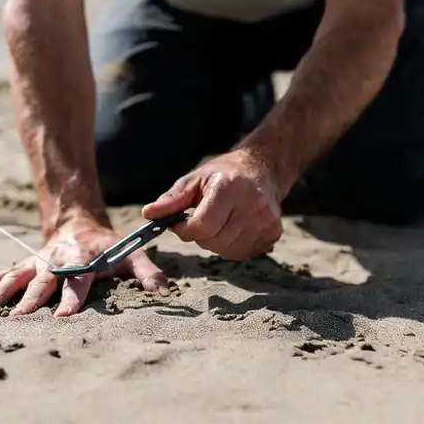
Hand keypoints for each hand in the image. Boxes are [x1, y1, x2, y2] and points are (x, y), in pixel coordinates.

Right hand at [0, 215, 169, 316]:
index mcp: (82, 259)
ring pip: (13, 277)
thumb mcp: (132, 255)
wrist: (79, 223)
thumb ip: (148, 273)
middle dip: (29, 302)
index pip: (77, 280)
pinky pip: (0, 276)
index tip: (62, 317)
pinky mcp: (22, 266)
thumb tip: (165, 292)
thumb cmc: (108, 248)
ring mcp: (34, 263)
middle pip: (41, 282)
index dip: (71, 298)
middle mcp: (54, 260)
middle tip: (19, 322)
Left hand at [142, 149, 283, 260]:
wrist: (261, 169)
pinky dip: (232, 246)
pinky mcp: (274, 232)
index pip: (202, 226)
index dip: (185, 230)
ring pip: (228, 251)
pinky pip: (243, 253)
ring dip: (216, 243)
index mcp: (229, 188)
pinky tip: (233, 228)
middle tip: (201, 221)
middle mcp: (253, 204)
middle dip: (200, 236)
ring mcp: (267, 219)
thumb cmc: (221, 175)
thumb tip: (148, 214)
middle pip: (215, 241)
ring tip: (219, 223)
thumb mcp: (194, 180)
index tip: (181, 223)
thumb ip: (172, 199)